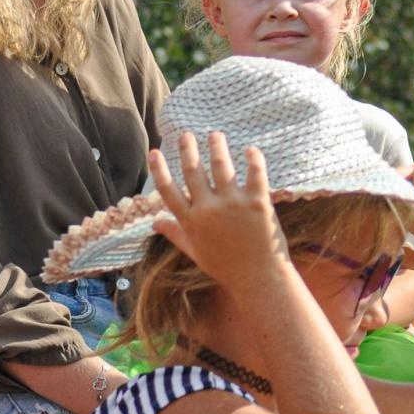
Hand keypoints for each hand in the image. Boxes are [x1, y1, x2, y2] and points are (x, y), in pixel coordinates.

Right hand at [149, 131, 287, 290]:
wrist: (258, 279)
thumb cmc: (226, 267)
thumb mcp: (195, 252)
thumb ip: (175, 234)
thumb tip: (155, 224)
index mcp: (191, 222)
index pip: (169, 191)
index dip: (160, 170)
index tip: (155, 152)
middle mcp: (208, 209)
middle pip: (192, 171)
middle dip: (187, 149)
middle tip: (186, 134)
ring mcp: (232, 204)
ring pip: (220, 165)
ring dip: (216, 147)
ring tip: (215, 135)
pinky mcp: (257, 202)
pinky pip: (255, 173)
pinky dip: (253, 159)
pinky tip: (250, 149)